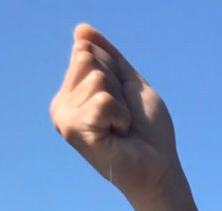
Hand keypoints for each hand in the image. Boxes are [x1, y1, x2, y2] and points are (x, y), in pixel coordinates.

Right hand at [50, 24, 183, 210]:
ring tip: (121, 128)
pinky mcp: (74, 131)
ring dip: (120, 103)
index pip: (88, 51)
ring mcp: (64, 118)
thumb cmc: (148, 133)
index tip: (122, 105)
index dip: (116, 75)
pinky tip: (119, 135)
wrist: (160, 168)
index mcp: (72, 93)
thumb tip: (80, 30)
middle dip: (116, 86)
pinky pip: (102, 100)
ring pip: (96, 78)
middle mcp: (62, 105)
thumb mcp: (129, 83)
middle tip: (123, 118)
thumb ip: (107, 56)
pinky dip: (120, 115)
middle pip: (88, 60)